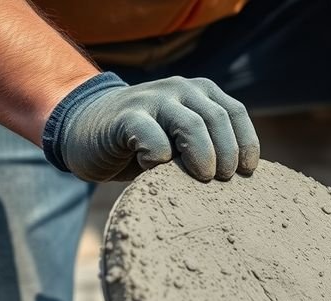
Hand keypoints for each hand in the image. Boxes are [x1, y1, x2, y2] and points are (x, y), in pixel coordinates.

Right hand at [42, 73, 260, 181]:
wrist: (83, 128)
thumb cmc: (142, 143)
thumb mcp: (180, 139)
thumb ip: (208, 144)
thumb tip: (243, 177)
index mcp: (199, 92)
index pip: (235, 113)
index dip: (247, 143)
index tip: (248, 172)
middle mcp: (179, 89)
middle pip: (217, 119)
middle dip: (227, 154)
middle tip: (224, 180)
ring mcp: (151, 100)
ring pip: (192, 125)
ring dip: (204, 156)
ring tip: (203, 178)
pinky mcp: (125, 118)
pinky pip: (153, 139)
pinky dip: (161, 160)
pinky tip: (155, 171)